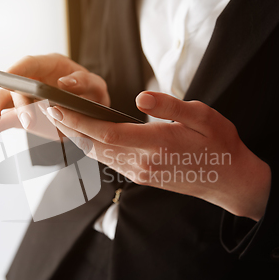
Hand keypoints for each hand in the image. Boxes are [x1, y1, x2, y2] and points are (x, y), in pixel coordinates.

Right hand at [0, 53, 109, 140]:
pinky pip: (4, 120)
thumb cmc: (91, 95)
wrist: (89, 113)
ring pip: (3, 101)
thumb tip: (64, 83)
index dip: (18, 69)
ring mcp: (25, 98)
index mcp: (49, 66)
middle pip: (15, 87)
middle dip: (18, 103)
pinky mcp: (22, 115)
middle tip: (27, 121)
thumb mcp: (95, 86)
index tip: (9, 77)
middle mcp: (32, 80)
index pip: (29, 64)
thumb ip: (83, 82)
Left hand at [45, 91, 270, 220]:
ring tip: (62, 120)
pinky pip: (109, 162)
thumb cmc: (219, 145)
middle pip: (94, 146)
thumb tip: (139, 98)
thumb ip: (169, 107)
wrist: (229, 181)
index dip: (77, 121)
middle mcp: (142, 163)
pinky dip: (93, 148)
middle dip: (69, 128)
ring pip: (99, 156)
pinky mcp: (142, 178)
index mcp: (156, 144)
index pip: (104, 133)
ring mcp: (140, 173)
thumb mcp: (203, 116)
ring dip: (77, 139)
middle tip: (49, 110)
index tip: (57, 107)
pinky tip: (87, 137)